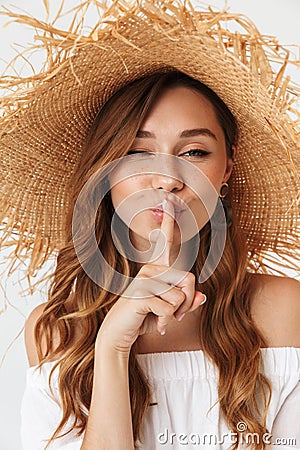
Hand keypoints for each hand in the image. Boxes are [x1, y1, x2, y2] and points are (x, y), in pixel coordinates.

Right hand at [96, 197, 205, 354]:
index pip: (164, 241)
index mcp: (156, 269)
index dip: (168, 221)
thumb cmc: (144, 319)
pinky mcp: (141, 294)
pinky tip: (156, 325)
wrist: (119, 334)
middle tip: (175, 316)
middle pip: (188, 279)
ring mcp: (144, 280)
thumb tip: (203, 297)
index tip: (169, 200)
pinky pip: (170, 308)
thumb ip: (185, 302)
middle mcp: (150, 269)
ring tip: (161, 319)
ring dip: (176, 315)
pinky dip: (166, 322)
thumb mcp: (170, 311)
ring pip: (182, 296)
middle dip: (187, 303)